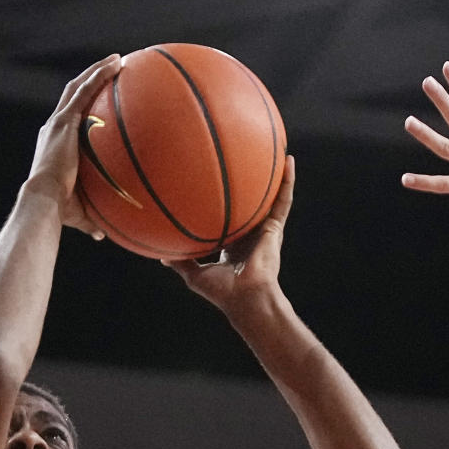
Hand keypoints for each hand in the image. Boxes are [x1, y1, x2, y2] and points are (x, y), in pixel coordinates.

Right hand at [25, 54, 120, 236]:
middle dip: (90, 81)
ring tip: (117, 60)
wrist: (44, 200)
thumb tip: (102, 235)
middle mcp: (53, 128)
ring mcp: (59, 122)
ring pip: (78, 87)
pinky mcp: (65, 120)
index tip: (97, 101)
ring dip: (97, 71)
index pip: (68, 120)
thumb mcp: (77, 213)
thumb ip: (90, 219)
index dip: (81, 107)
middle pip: (72, 96)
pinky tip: (118, 63)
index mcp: (54, 145)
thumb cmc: (57, 210)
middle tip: (110, 72)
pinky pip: (86, 90)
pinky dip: (100, 74)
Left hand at [161, 155, 294, 316]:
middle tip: (246, 160)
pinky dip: (287, 181)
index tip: (217, 187)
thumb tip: (160, 255)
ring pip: (271, 197)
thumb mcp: (194, 275)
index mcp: (234, 245)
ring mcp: (265, 230)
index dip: (227, 206)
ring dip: (274, 175)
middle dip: (251, 185)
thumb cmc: (222, 292)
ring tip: (275, 150)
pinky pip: (283, 200)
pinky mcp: (275, 228)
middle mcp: (251, 235)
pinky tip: (288, 161)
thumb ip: (180, 262)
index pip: (231, 220)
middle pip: (252, 204)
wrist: (246, 298)